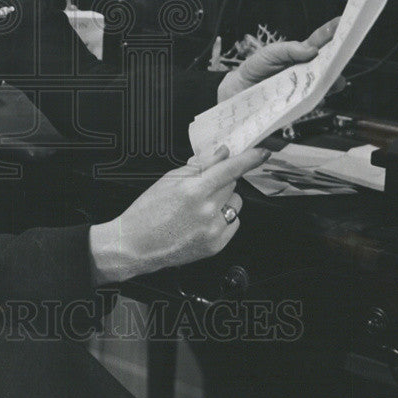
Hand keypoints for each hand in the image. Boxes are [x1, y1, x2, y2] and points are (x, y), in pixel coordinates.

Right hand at [89, 145, 268, 284]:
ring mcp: (213, 230)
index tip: (261, 152)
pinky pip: (232, 223)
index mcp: (193, 190)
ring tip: (201, 206)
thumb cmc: (147, 213)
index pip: (230, 169)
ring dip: (224, 199)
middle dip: (221, 180)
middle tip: (202, 186)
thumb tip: (220, 154)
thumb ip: (197, 166)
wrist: (135, 245)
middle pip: (232, 184)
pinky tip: (203, 220)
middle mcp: (206, 211)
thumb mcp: (167, 180)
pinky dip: (222, 218)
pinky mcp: (216, 245)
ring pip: (235, 203)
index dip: (249, 159)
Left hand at [217, 17, 341, 103]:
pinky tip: (319, 94)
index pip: (320, 41)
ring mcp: (305, 87)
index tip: (341, 23)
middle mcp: (307, 70)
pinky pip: (313, 102)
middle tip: (342, 53)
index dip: (332, 32)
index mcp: (301, 54)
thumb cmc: (256, 69)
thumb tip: (312, 49)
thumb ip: (289, 49)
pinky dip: (318, 98)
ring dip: (332, 80)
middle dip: (338, 58)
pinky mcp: (300, 104)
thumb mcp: (269, 53)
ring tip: (334, 77)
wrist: (240, 91)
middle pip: (329, 63)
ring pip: (326, 84)